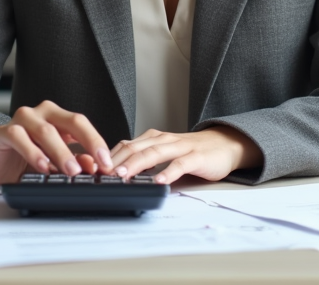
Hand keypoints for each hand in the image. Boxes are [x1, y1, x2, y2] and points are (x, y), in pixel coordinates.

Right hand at [0, 100, 114, 185]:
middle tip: (97, 165)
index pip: (82, 124)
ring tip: (71, 171)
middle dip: (87, 143)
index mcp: (59, 118)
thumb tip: (94, 166)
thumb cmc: (28, 161)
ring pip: (46, 130)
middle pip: (71, 121)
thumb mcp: (56, 164)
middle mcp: (42, 114)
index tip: (107, 163)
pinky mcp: (3, 131)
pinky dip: (32, 152)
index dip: (96, 142)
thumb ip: (75, 162)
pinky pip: (19, 137)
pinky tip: (42, 166)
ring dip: (61, 152)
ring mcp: (23, 120)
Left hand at [109, 126, 262, 184]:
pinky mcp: (196, 158)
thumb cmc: (191, 152)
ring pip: (154, 153)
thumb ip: (144, 159)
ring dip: (136, 164)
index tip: (94, 170)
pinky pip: (180, 164)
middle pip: (135, 148)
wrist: (224, 145)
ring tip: (123, 175)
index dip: (108, 157)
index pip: (126, 145)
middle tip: (102, 174)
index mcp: (153, 138)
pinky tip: (159, 181)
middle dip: (116, 161)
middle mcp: (163, 139)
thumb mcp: (164, 152)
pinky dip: (168, 172)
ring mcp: (180, 147)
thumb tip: (118, 173)